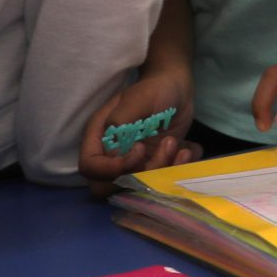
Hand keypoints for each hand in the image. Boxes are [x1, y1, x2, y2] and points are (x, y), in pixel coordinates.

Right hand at [77, 69, 197, 195]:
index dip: (110, 169)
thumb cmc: (154, 88)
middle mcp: (111, 155)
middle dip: (139, 175)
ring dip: (161, 171)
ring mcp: (132, 164)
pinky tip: (186, 151)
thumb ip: (122, 120)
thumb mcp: (138, 97)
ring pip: (137, 188)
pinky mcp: (152, 167)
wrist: (176, 89)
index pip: (90, 167)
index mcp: (99, 136)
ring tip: (175, 144)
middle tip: (162, 150)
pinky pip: (158, 183)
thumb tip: (115, 150)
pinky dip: (175, 172)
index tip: (139, 150)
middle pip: (109, 186)